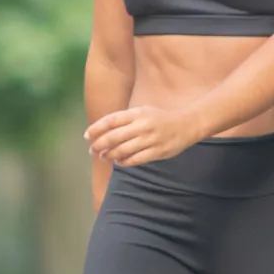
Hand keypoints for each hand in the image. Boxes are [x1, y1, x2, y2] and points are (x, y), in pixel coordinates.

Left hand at [84, 104, 199, 167]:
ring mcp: (150, 139)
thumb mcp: (142, 111)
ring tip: (103, 157)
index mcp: (137, 113)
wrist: (187, 124)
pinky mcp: (157, 152)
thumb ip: (124, 119)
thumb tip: (101, 131)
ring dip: (109, 155)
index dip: (96, 129)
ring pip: (122, 150)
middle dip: (99, 145)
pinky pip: (135, 160)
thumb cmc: (159, 118)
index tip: (87, 136)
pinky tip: (118, 161)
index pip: (110, 121)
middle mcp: (142, 125)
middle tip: (92, 150)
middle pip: (113, 137)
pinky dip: (123, 162)